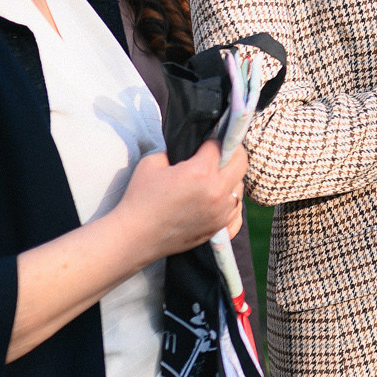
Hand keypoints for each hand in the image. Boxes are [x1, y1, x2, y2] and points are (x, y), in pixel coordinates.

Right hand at [112, 138, 250, 262]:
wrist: (136, 236)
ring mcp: (221, 214)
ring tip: (214, 179)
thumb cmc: (140, 198)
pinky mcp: (219, 230)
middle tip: (220, 153)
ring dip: (231, 180)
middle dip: (232, 153)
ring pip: (239, 189)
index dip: (212, 140)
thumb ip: (176, 150)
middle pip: (241, 163)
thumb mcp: (153, 162)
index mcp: (200, 172)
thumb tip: (190, 148)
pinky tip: (219, 201)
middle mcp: (217, 193)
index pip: (220, 145)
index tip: (206, 142)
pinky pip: (237, 213)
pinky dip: (231, 204)